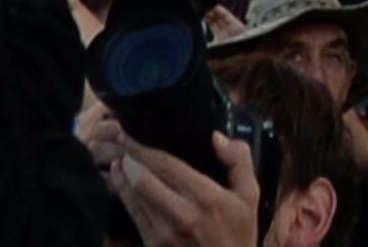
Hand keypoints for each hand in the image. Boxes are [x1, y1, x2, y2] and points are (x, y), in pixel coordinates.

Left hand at [103, 129, 264, 246]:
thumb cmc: (238, 235)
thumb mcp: (249, 197)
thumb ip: (239, 161)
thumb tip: (216, 137)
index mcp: (206, 197)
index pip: (166, 164)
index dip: (143, 147)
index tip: (130, 132)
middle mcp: (182, 215)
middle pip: (142, 178)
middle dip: (129, 157)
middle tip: (120, 140)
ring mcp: (165, 234)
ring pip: (133, 196)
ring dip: (122, 175)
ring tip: (118, 159)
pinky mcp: (153, 246)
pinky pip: (133, 215)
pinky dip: (123, 195)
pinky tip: (120, 183)